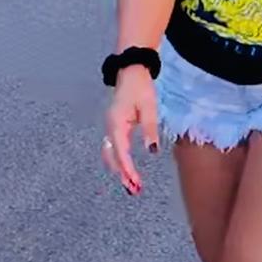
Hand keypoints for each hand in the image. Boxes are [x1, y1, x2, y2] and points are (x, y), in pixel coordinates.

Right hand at [102, 67, 159, 194]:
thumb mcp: (149, 108)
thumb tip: (152, 151)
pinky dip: (118, 160)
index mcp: (116, 124)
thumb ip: (150, 129)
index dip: (127, 169)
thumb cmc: (140, 87)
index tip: (135, 182)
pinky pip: (113, 147)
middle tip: (134, 190)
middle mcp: (110, 128)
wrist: (131, 71)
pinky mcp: (114, 126)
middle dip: (123, 174)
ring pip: (111, 154)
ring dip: (119, 169)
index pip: (121, 153)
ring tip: (131, 184)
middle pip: (113, 157)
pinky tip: (126, 169)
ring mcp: (110, 127)